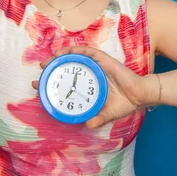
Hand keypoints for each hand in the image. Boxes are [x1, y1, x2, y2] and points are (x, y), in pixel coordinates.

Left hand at [32, 46, 157, 128]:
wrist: (139, 95)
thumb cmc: (123, 103)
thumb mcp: (106, 113)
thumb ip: (97, 118)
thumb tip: (87, 124)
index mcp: (88, 84)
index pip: (66, 81)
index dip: (51, 81)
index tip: (37, 85)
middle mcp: (89, 73)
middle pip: (66, 66)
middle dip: (52, 66)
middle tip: (40, 69)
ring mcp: (95, 65)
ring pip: (74, 56)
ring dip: (60, 55)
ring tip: (49, 60)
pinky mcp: (102, 59)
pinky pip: (86, 52)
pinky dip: (74, 50)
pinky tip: (65, 52)